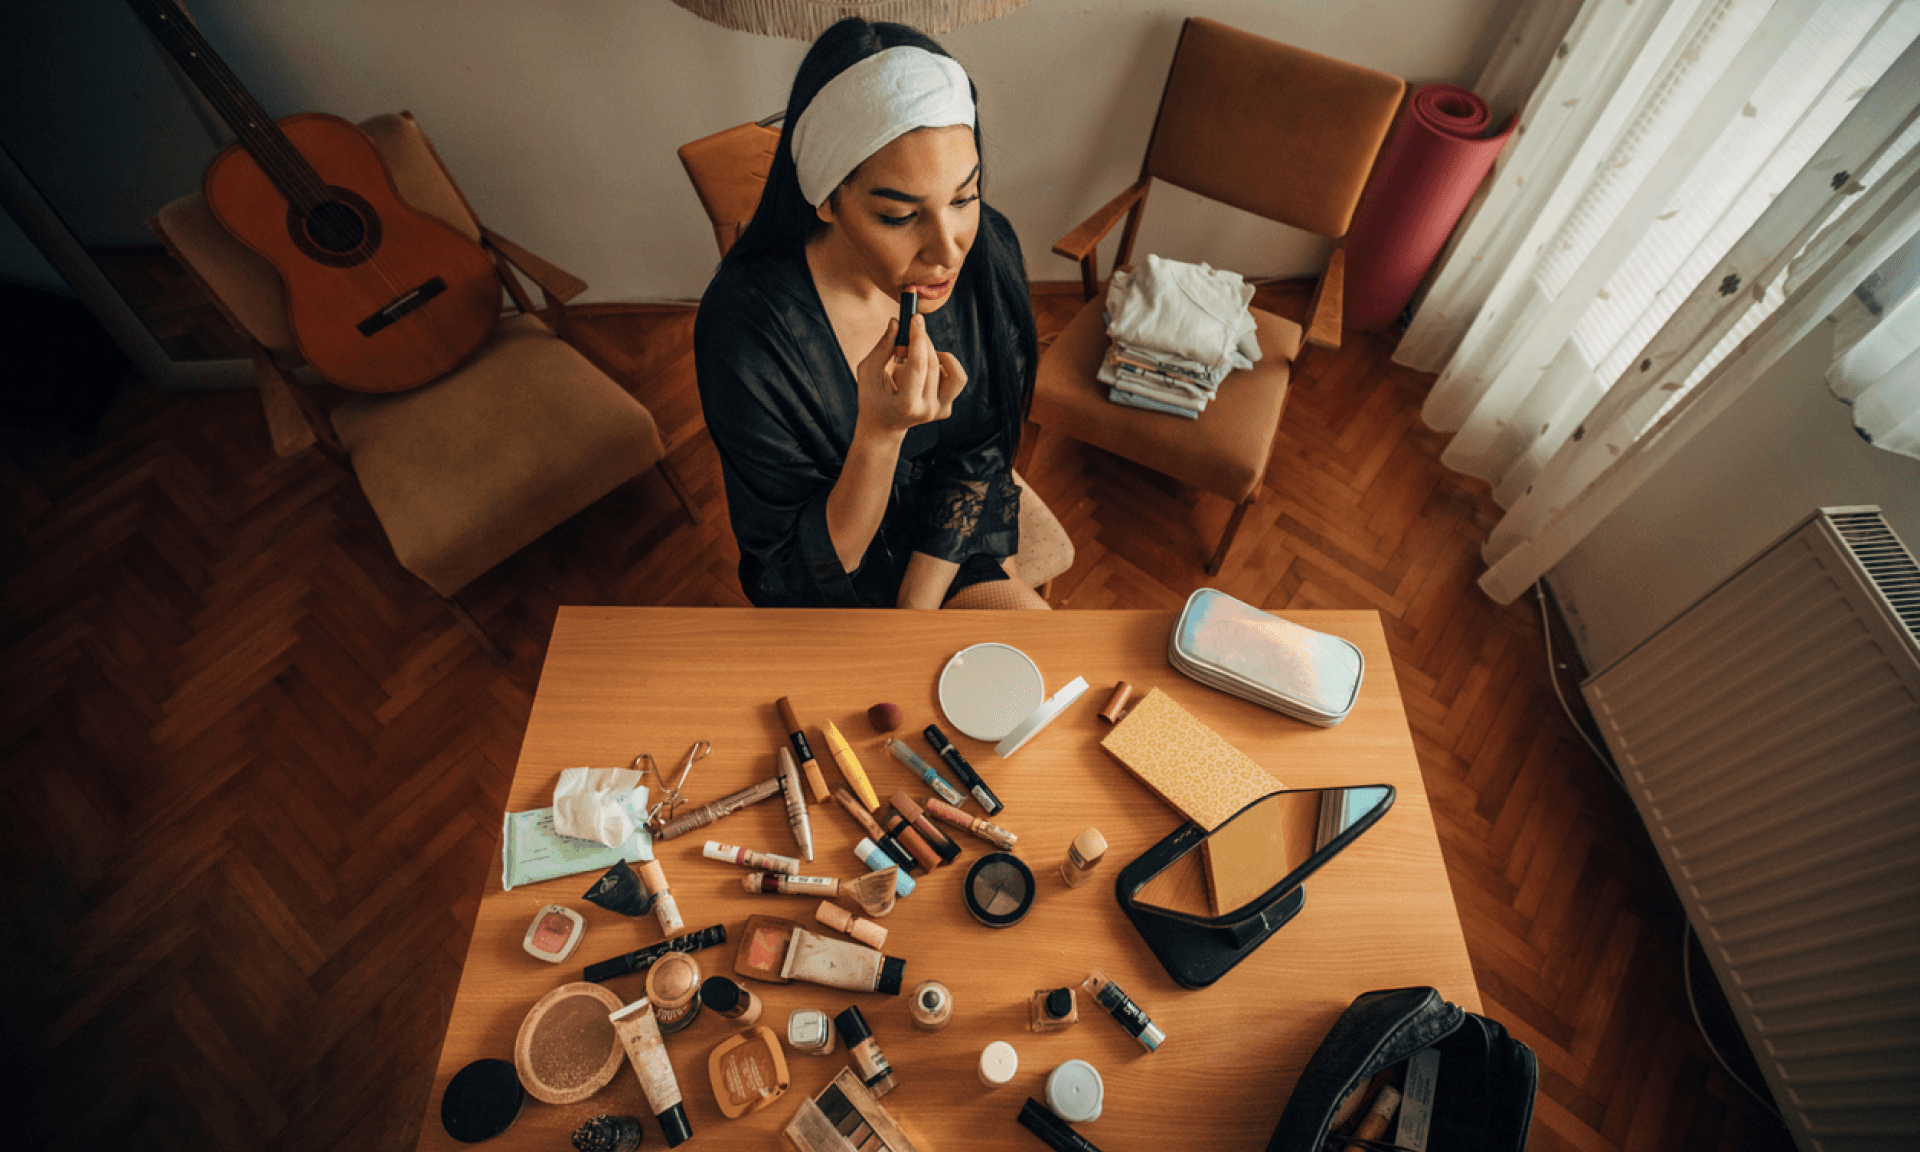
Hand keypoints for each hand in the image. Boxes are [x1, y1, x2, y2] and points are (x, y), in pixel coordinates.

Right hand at [856, 313, 965, 434]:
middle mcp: (927, 411)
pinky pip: (955, 378)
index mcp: (906, 405)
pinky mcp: (947, 409)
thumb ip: (882, 347)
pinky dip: (943, 366)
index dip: (918, 339)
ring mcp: (939, 411)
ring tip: (918, 356)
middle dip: (923, 340)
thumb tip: (897, 322)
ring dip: (936, 354)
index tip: (916, 318)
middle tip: (912, 328)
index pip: (918, 367)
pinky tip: (927, 369)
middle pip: (932, 365)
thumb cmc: (872, 397)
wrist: (883, 426)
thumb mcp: (868, 372)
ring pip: (951, 371)